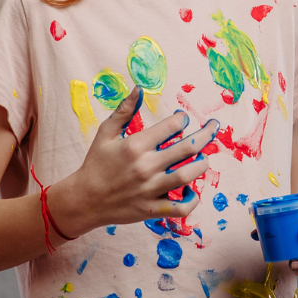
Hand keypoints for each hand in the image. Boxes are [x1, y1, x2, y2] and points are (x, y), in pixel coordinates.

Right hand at [46, 90, 219, 237]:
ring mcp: (150, 189)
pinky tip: (191, 190)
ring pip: (188, 175)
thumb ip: (124, 111)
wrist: (83, 199)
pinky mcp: (151, 209)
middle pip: (188, 148)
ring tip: (204, 158)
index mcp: (136, 145)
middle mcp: (146, 166)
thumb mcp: (105, 133)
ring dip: (201, 164)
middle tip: (213, 127)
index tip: (183, 119)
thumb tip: (139, 88)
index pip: (171, 126)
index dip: (182, 119)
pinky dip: (191, 200)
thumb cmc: (95, 164)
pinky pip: (180, 207)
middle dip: (206, 134)